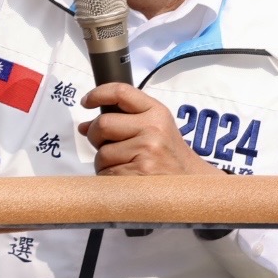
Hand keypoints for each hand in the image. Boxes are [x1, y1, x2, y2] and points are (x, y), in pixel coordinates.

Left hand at [80, 84, 216, 175]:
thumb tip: (84, 127)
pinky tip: (127, 178)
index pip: (121, 92)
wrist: (193, 185)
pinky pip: (107, 174)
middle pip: (103, 124)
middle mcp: (153, 129)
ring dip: (104, 163)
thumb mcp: (156, 129)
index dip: (98, 94)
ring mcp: (146, 152)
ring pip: (101, 154)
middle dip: (95, 136)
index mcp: (157, 113)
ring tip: (124, 166)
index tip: (86, 101)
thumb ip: (125, 121)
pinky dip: (110, 178)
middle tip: (104, 145)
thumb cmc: (169, 157)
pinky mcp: (139, 174)